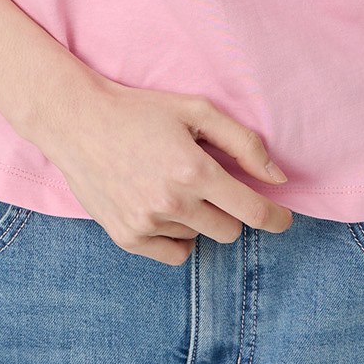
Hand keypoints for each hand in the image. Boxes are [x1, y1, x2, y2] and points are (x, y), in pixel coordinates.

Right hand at [36, 73, 294, 263]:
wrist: (79, 122)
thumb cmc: (141, 111)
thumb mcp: (196, 110)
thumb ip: (243, 142)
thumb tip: (278, 178)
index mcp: (194, 170)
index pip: (252, 211)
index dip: (276, 218)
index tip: (284, 218)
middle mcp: (172, 203)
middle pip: (229, 230)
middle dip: (231, 211)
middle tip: (213, 186)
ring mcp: (147, 224)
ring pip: (199, 237)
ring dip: (198, 218)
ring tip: (172, 184)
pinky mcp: (127, 238)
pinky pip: (174, 254)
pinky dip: (177, 236)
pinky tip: (163, 208)